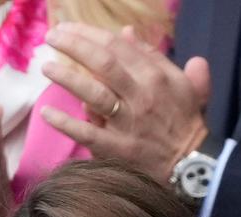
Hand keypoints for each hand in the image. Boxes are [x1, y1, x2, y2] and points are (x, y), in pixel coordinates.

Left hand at [41, 23, 209, 182]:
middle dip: (74, 46)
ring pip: (94, 94)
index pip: (117, 47)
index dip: (89, 33)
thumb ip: (154, 56)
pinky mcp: (119, 150)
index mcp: (155, 76)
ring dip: (67, 79)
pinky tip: (47, 113)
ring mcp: (129, 123)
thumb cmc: (185, 121)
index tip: (68, 27)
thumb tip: (127, 32)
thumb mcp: (180, 82)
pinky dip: (66, 123)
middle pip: (103, 63)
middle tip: (52, 37)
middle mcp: (141, 95)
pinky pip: (88, 134)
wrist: (193, 165)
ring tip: (47, 68)